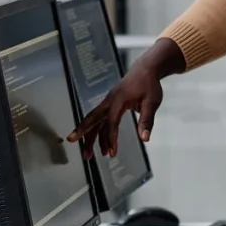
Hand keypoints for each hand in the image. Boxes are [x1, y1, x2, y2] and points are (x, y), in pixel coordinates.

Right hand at [65, 38, 183, 157]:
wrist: (145, 69)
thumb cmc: (149, 84)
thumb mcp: (152, 102)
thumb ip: (147, 120)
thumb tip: (145, 138)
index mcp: (118, 99)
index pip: (112, 122)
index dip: (111, 138)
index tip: (112, 152)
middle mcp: (109, 101)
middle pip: (93, 119)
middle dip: (83, 132)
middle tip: (73, 143)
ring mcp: (108, 102)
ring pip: (95, 121)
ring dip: (90, 137)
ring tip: (89, 155)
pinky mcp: (110, 105)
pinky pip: (101, 120)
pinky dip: (99, 132)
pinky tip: (101, 145)